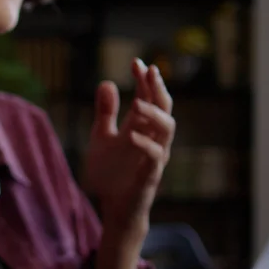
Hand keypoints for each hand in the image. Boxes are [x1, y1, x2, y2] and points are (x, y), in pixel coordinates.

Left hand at [84, 59, 174, 231]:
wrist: (112, 206)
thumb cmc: (112, 172)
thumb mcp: (102, 137)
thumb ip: (106, 112)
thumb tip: (106, 82)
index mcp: (141, 128)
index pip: (150, 97)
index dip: (145, 80)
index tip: (136, 62)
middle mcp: (152, 139)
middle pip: (164, 108)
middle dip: (157, 88)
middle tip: (149, 71)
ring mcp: (153, 157)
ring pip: (166, 131)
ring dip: (154, 114)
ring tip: (137, 102)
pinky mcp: (149, 177)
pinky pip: (153, 159)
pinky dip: (145, 145)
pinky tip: (131, 135)